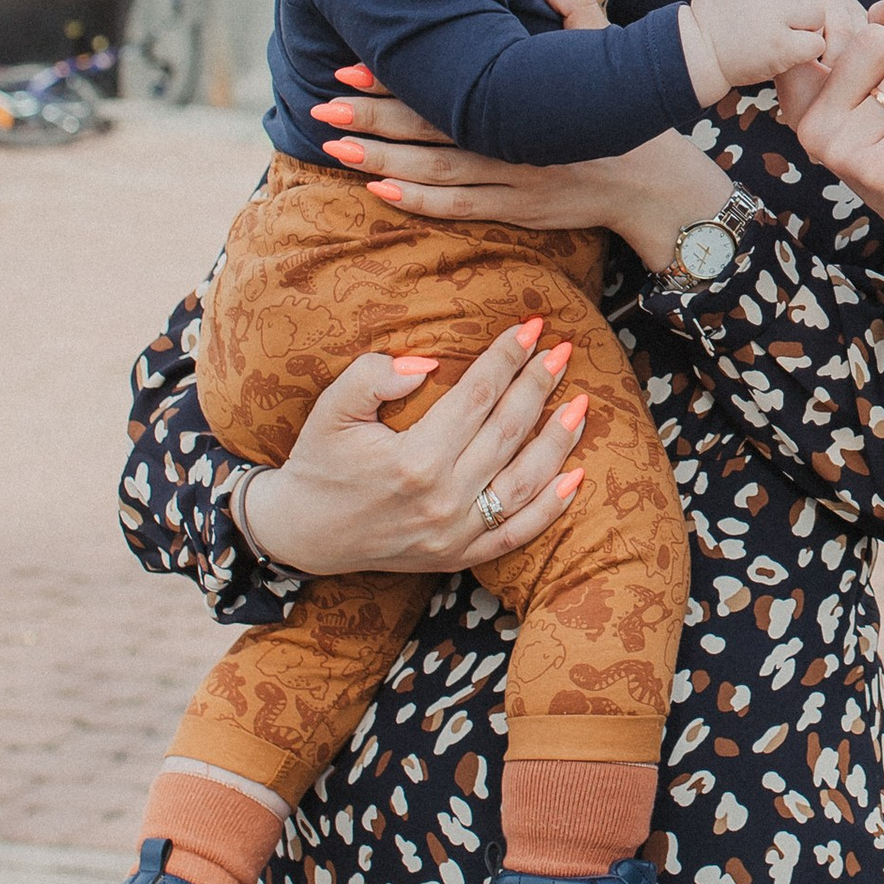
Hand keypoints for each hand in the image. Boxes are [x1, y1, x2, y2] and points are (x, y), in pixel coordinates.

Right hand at [237, 323, 590, 579]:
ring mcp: (455, 534)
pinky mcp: (459, 556)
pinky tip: (576, 475)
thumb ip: (372, 377)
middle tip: (563, 350)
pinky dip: (551, 507)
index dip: (506, 357)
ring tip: (580, 402)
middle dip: (540, 384)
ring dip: (558, 439)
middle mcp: (442, 499)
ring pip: (525, 481)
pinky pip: (517, 533)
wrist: (302, 534)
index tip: (531, 327)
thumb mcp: (331, 411)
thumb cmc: (320, 463)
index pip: (477, 396)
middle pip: (508, 431)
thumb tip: (427, 364)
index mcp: (413, 461)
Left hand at [310, 65, 727, 274]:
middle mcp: (517, 140)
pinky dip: (420, 203)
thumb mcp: (608, 49)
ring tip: (333, 149)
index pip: (451, 82)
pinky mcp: (520, 213)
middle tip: (322, 108)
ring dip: (382, 162)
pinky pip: (461, 210)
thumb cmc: (628, 111)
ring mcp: (516, 182)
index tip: (350, 66)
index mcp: (530, 97)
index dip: (397, 77)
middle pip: (432, 129)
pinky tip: (380, 192)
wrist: (660, 188)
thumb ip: (573, 3)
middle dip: (373, 119)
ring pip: (438, 174)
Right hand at [681, 0, 832, 104]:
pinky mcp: (780, 47)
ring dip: (806, 25)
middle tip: (789, 6)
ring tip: (784, 32)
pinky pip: (816, 43)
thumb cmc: (718, 16)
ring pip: (817, 11)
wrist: (695, 57)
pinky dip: (806, 51)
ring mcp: (771, 16)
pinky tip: (787, 51)